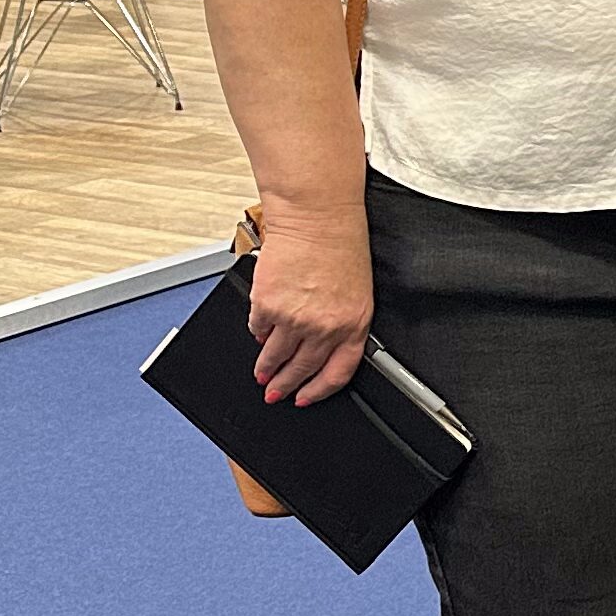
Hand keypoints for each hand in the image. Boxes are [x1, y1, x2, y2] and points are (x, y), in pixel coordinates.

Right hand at [248, 194, 373, 405]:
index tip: (305, 398)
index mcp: (354, 324)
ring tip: (261, 373)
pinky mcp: (267, 305)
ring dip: (265, 368)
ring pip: (275, 355)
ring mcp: (294, 318)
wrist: (317, 217)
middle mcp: (324, 327)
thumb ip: (341, 322)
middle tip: (275, 392)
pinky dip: (257, 332)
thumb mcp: (357, 291)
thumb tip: (319, 347)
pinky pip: (257, 328)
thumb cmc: (341, 245)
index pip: (337, 373)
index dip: (318, 391)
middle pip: (301, 369)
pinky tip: (259, 332)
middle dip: (285, 386)